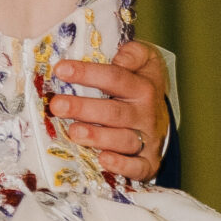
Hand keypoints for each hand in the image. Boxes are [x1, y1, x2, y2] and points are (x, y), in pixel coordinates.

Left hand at [48, 40, 169, 180]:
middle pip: (115, 111)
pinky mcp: (148, 162)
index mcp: (142, 86)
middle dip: (85, 108)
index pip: (114, 77)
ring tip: (74, 132)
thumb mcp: (146, 62)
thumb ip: (134, 53)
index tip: (60, 69)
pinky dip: (121, 165)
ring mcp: (148, 139)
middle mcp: (146, 113)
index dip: (88, 73)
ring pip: (123, 139)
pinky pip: (137, 167)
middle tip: (57, 105)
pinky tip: (102, 159)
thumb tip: (119, 57)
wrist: (162, 121)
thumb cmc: (141, 87)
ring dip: (98, 136)